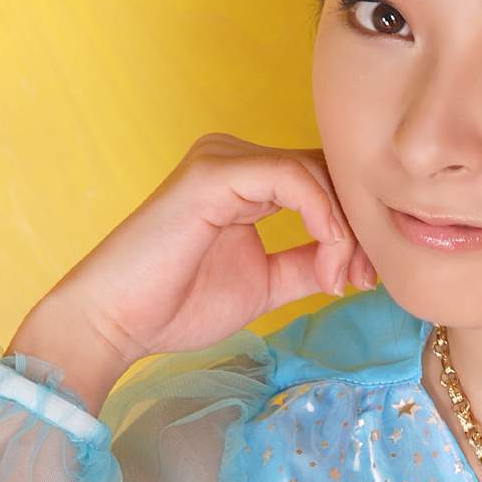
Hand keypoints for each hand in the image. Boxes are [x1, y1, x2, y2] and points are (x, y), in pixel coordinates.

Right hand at [30, 133, 374, 367]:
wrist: (117, 322)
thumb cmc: (176, 305)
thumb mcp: (265, 284)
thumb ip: (307, 265)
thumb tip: (357, 263)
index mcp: (245, 180)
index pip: (322, 182)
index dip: (353, 226)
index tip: (364, 279)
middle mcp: (235, 159)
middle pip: (326, 172)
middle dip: (355, 229)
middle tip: (362, 280)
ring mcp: (223, 160)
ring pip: (316, 173)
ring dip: (342, 230)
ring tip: (339, 279)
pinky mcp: (215, 171)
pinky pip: (292, 177)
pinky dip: (322, 217)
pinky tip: (327, 259)